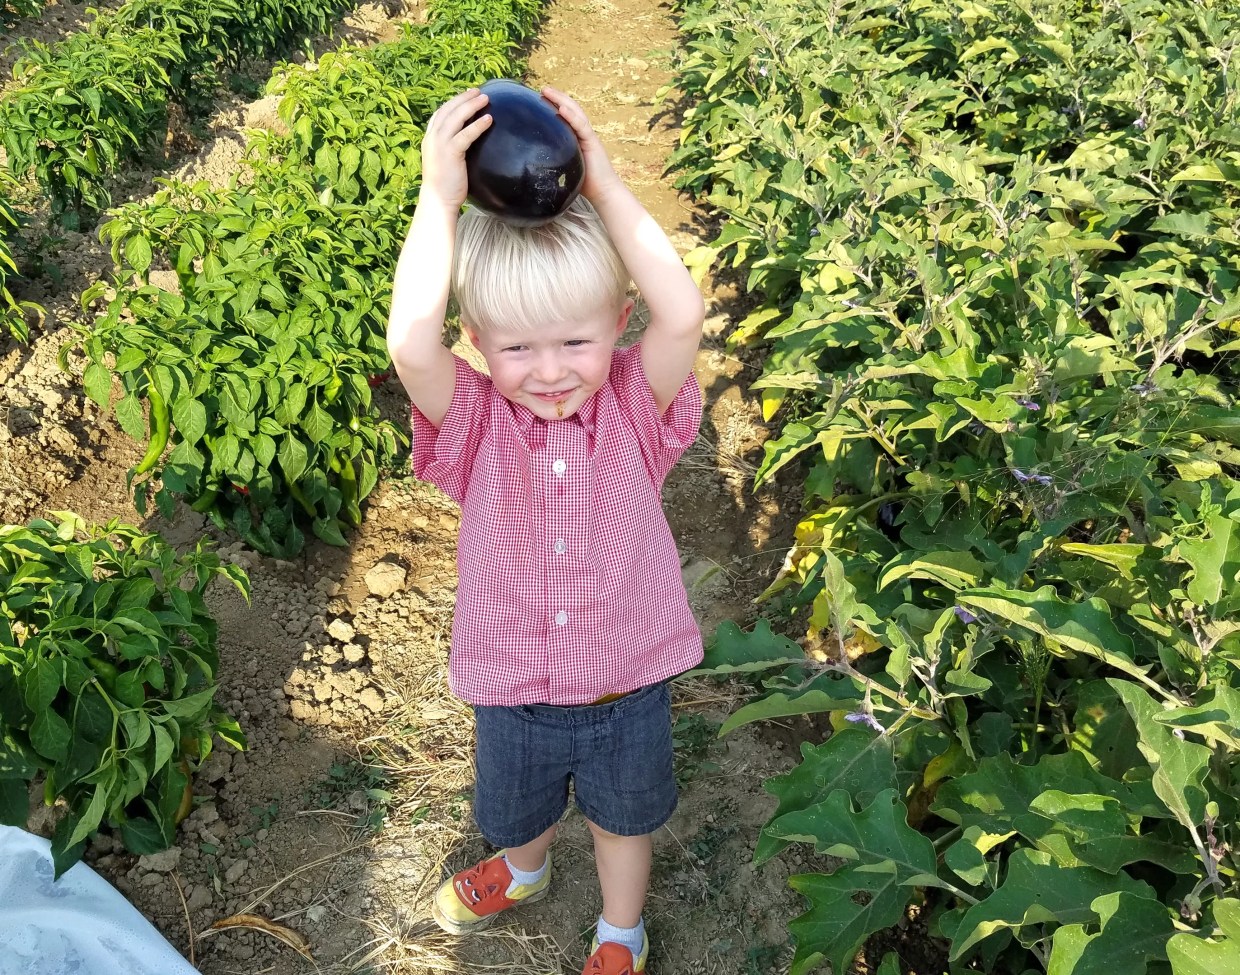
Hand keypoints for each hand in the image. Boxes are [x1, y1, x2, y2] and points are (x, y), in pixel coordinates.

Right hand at [419, 87, 490, 209]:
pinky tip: (488, 119)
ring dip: (471, 105)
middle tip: (479, 91)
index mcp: (430, 139)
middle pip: (448, 110)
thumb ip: (453, 149)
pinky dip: (477, 125)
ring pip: (456, 117)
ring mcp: (440, 144)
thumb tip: (467, 144)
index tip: (466, 95)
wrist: (437, 200)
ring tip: (485, 99)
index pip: (441, 114)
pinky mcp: (450, 152)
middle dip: (464, 98)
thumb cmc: (445, 186)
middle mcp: (432, 138)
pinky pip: (466, 134)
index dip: (453, 102)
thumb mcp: (446, 162)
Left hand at [540, 86, 623, 203]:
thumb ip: (553, 160)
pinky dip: (572, 116)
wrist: (603, 192)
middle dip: (556, 97)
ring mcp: (588, 136)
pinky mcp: (592, 142)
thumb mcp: (563, 168)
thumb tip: (530, 164)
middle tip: (542, 89)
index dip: (554, 105)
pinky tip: (562, 109)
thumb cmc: (583, 183)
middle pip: (570, 109)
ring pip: (576, 112)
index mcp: (576, 137)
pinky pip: (581, 126)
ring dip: (561, 100)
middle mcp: (583, 133)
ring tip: (548, 92)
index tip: (539, 98)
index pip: (565, 116)